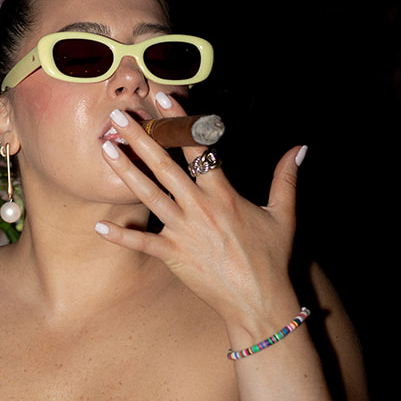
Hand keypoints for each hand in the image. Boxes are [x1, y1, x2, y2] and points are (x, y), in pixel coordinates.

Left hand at [95, 95, 304, 333]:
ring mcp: (184, 232)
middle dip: (140, 138)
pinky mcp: (174, 256)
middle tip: (117, 116)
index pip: (198, 148)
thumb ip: (286, 178)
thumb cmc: (271, 259)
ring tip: (105, 148)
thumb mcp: (283, 215)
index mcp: (223, 194)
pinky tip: (100, 225)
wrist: (259, 302)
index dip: (179, 121)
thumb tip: (300, 148)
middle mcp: (200, 208)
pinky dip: (121, 236)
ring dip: (126, 171)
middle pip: (164, 166)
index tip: (163, 98)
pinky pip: (142, 244)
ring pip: (149, 195)